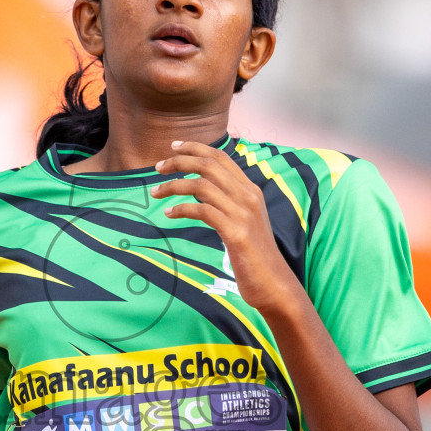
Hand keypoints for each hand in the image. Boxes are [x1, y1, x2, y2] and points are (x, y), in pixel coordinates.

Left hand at [150, 140, 300, 313]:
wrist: (273, 283)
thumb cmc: (253, 255)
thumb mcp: (243, 221)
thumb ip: (228, 202)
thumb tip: (201, 190)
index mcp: (250, 190)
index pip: (221, 158)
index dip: (196, 148)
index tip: (174, 147)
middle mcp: (248, 196)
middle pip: (209, 165)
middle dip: (179, 161)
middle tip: (157, 167)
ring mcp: (243, 214)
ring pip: (202, 185)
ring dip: (174, 185)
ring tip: (156, 191)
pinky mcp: (236, 233)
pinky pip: (203, 211)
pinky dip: (182, 209)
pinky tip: (170, 214)